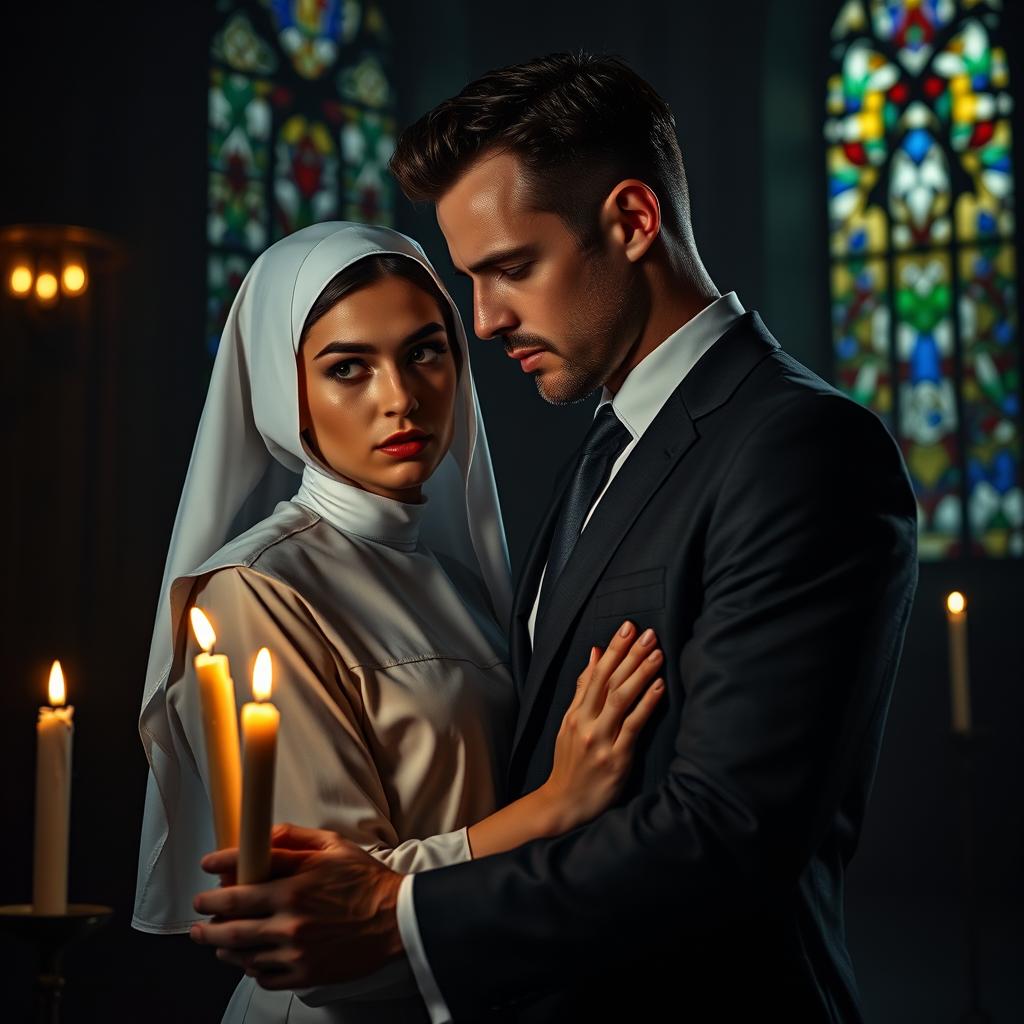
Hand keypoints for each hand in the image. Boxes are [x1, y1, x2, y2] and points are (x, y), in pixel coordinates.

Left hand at [189, 823, 404, 988]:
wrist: (397, 919)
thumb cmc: (366, 880)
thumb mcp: (333, 846)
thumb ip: (294, 839)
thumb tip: (262, 837)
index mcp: (294, 890)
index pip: (238, 887)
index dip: (216, 877)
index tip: (206, 870)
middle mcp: (289, 924)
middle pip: (229, 928)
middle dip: (206, 923)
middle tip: (198, 920)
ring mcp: (296, 953)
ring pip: (243, 956)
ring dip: (223, 947)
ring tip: (217, 941)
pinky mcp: (305, 975)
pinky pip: (264, 977)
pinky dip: (251, 968)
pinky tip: (250, 959)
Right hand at [541, 620, 664, 829]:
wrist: (564, 804)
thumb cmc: (570, 763)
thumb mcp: (570, 724)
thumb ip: (583, 690)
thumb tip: (594, 655)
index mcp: (576, 714)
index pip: (596, 673)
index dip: (613, 649)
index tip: (628, 628)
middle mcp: (586, 723)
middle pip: (609, 682)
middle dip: (630, 655)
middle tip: (649, 633)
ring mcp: (601, 741)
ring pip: (621, 699)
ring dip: (640, 674)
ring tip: (657, 653)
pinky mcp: (617, 759)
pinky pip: (633, 726)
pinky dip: (646, 705)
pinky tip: (658, 687)